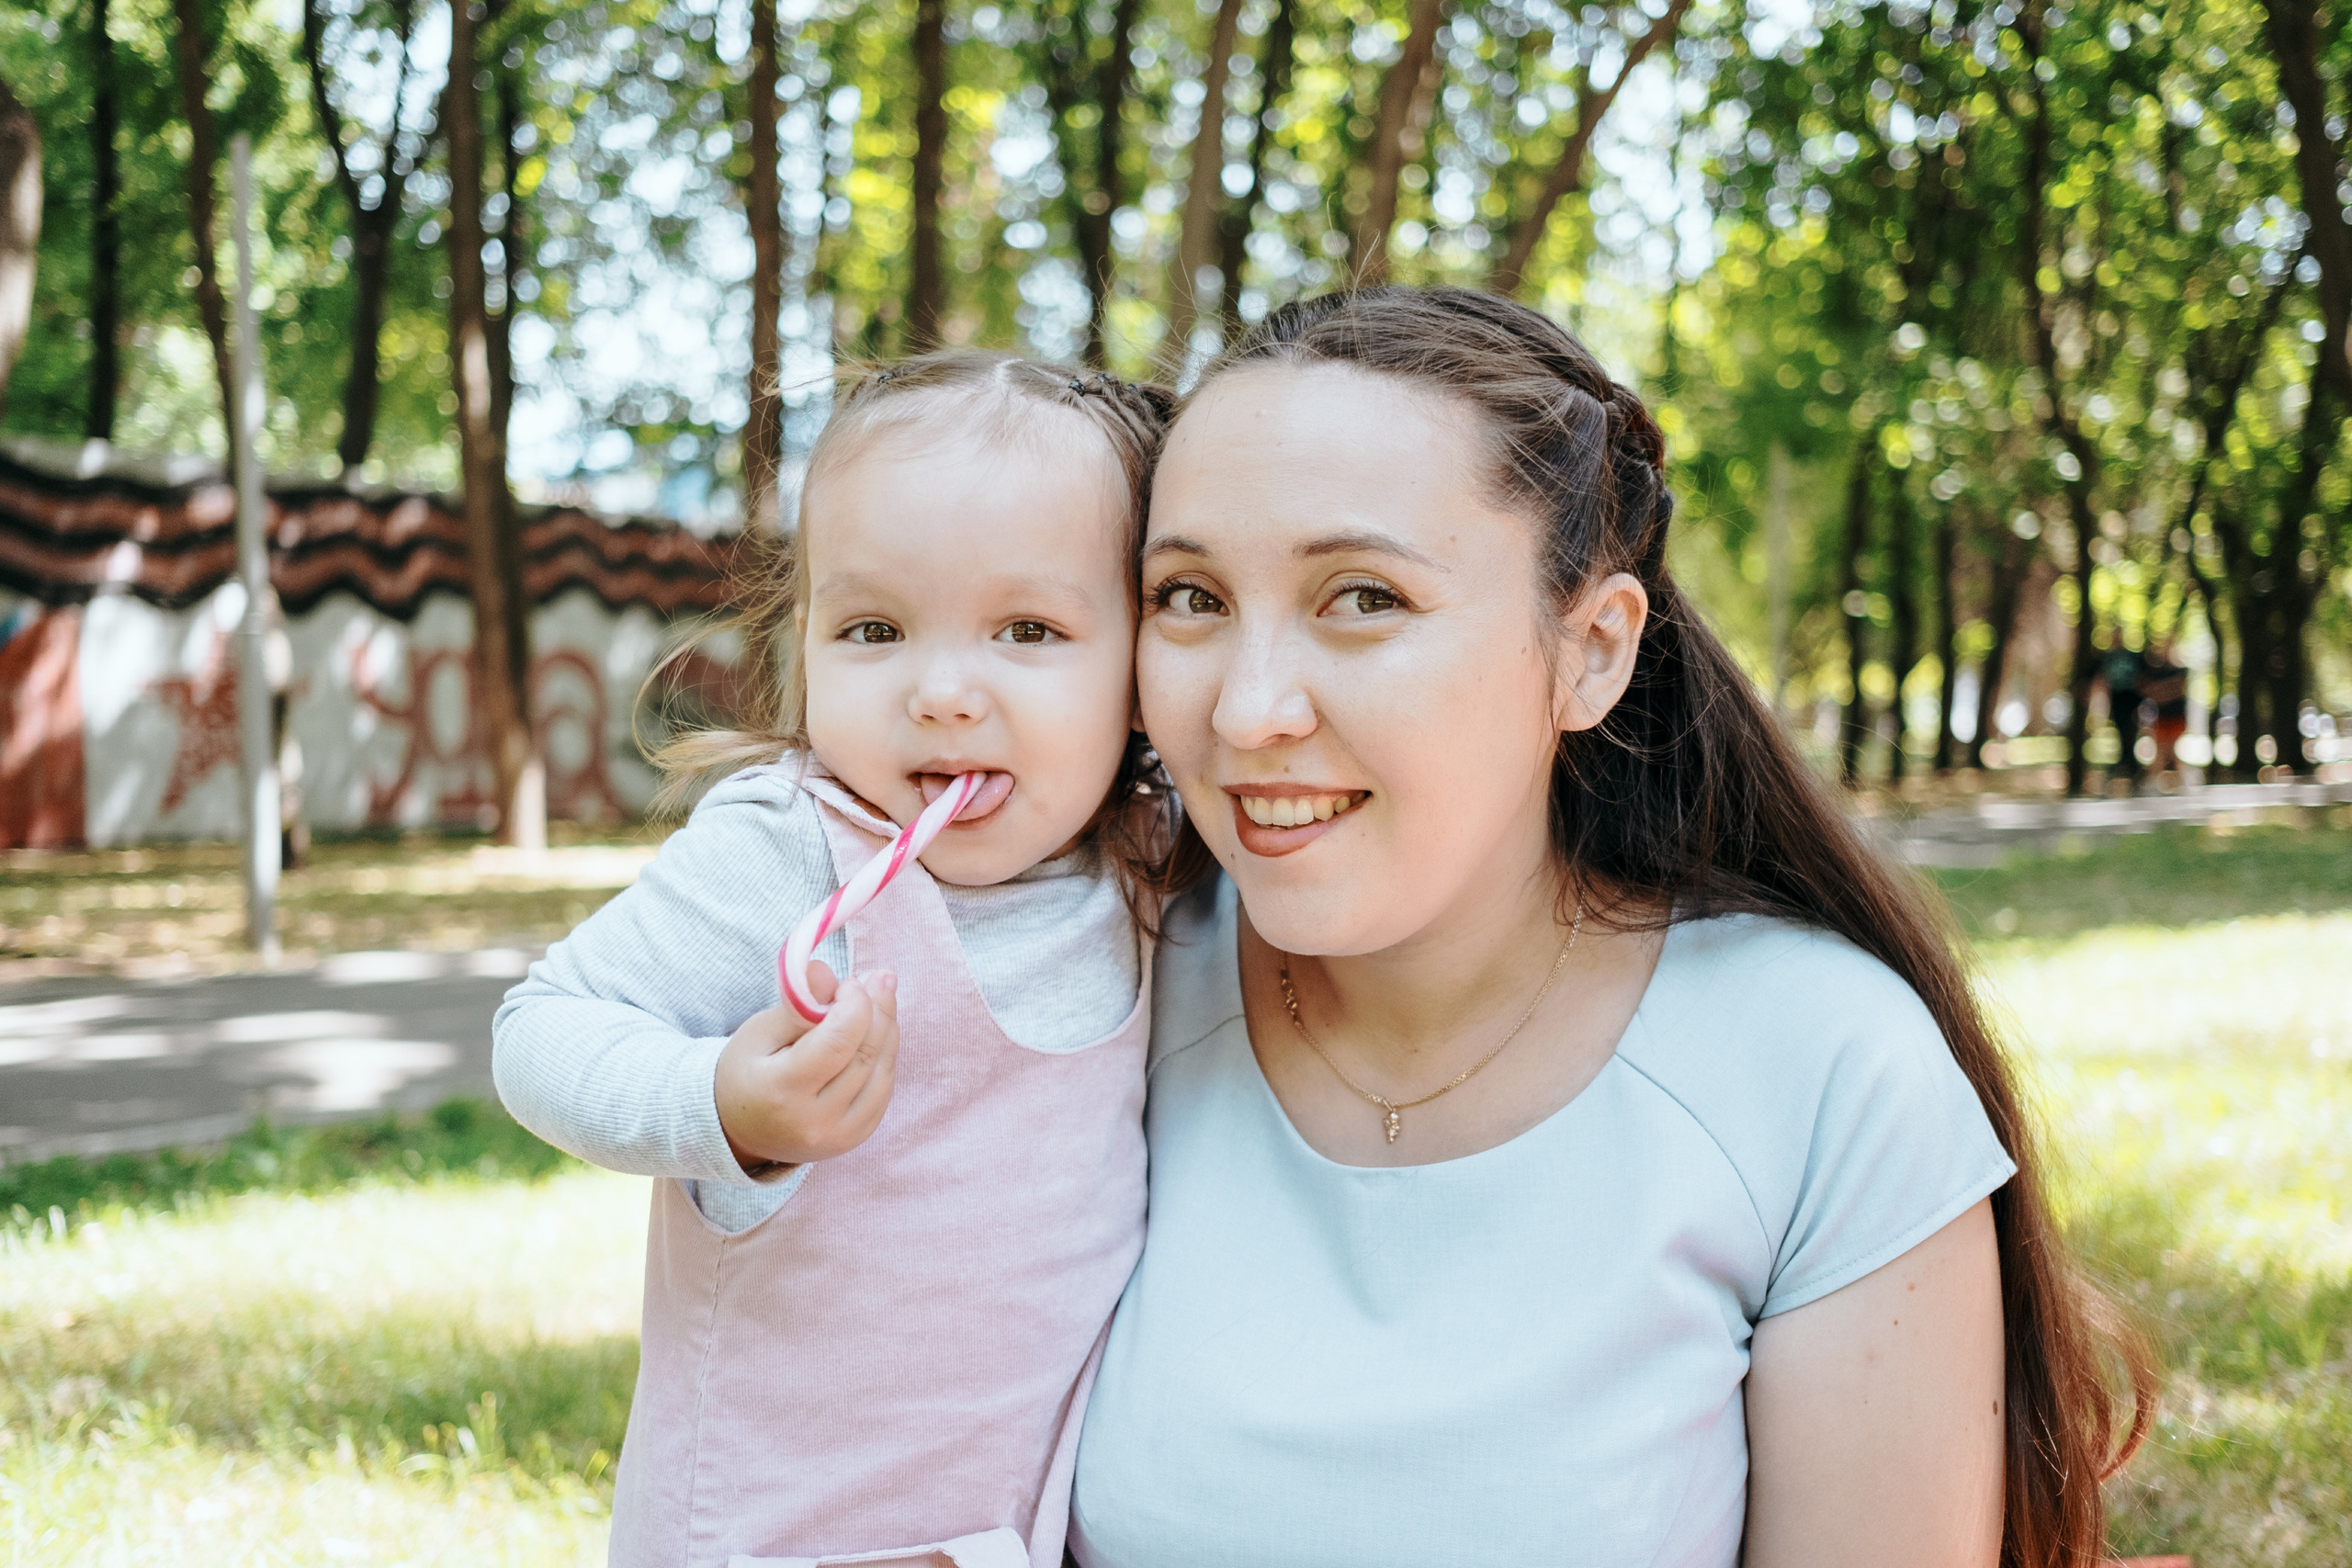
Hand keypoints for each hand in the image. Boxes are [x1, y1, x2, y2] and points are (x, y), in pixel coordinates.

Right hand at [714, 961, 900, 1168]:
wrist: (740, 1130)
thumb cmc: (747, 1072)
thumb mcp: (760, 1031)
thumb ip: (797, 1003)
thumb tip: (826, 970)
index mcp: (782, 1091)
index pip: (838, 1041)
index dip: (855, 1004)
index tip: (849, 982)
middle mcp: (815, 1121)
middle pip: (865, 1054)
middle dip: (879, 1008)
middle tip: (879, 977)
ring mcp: (840, 1136)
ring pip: (883, 1070)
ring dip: (888, 1028)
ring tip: (880, 998)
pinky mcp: (857, 1137)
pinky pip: (885, 1088)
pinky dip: (885, 1055)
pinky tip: (877, 1032)